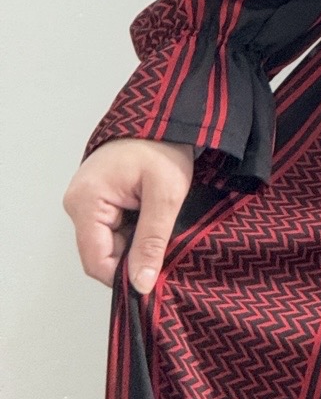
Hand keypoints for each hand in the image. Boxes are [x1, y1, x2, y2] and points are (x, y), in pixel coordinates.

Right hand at [63, 137, 193, 293]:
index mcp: (86, 201)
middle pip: (101, 252)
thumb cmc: (163, 145)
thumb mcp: (165, 194)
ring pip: (107, 241)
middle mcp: (77, 203)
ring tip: (158, 224)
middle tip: (162, 244)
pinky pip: (110, 227)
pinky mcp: (96, 198)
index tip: (151, 277)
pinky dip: (131, 228)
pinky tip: (149, 216)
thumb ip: (151, 240)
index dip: (123, 275)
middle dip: (131, 256)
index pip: (97, 261)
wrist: (165, 115)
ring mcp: (85, 200)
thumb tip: (140, 283)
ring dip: (133, 241)